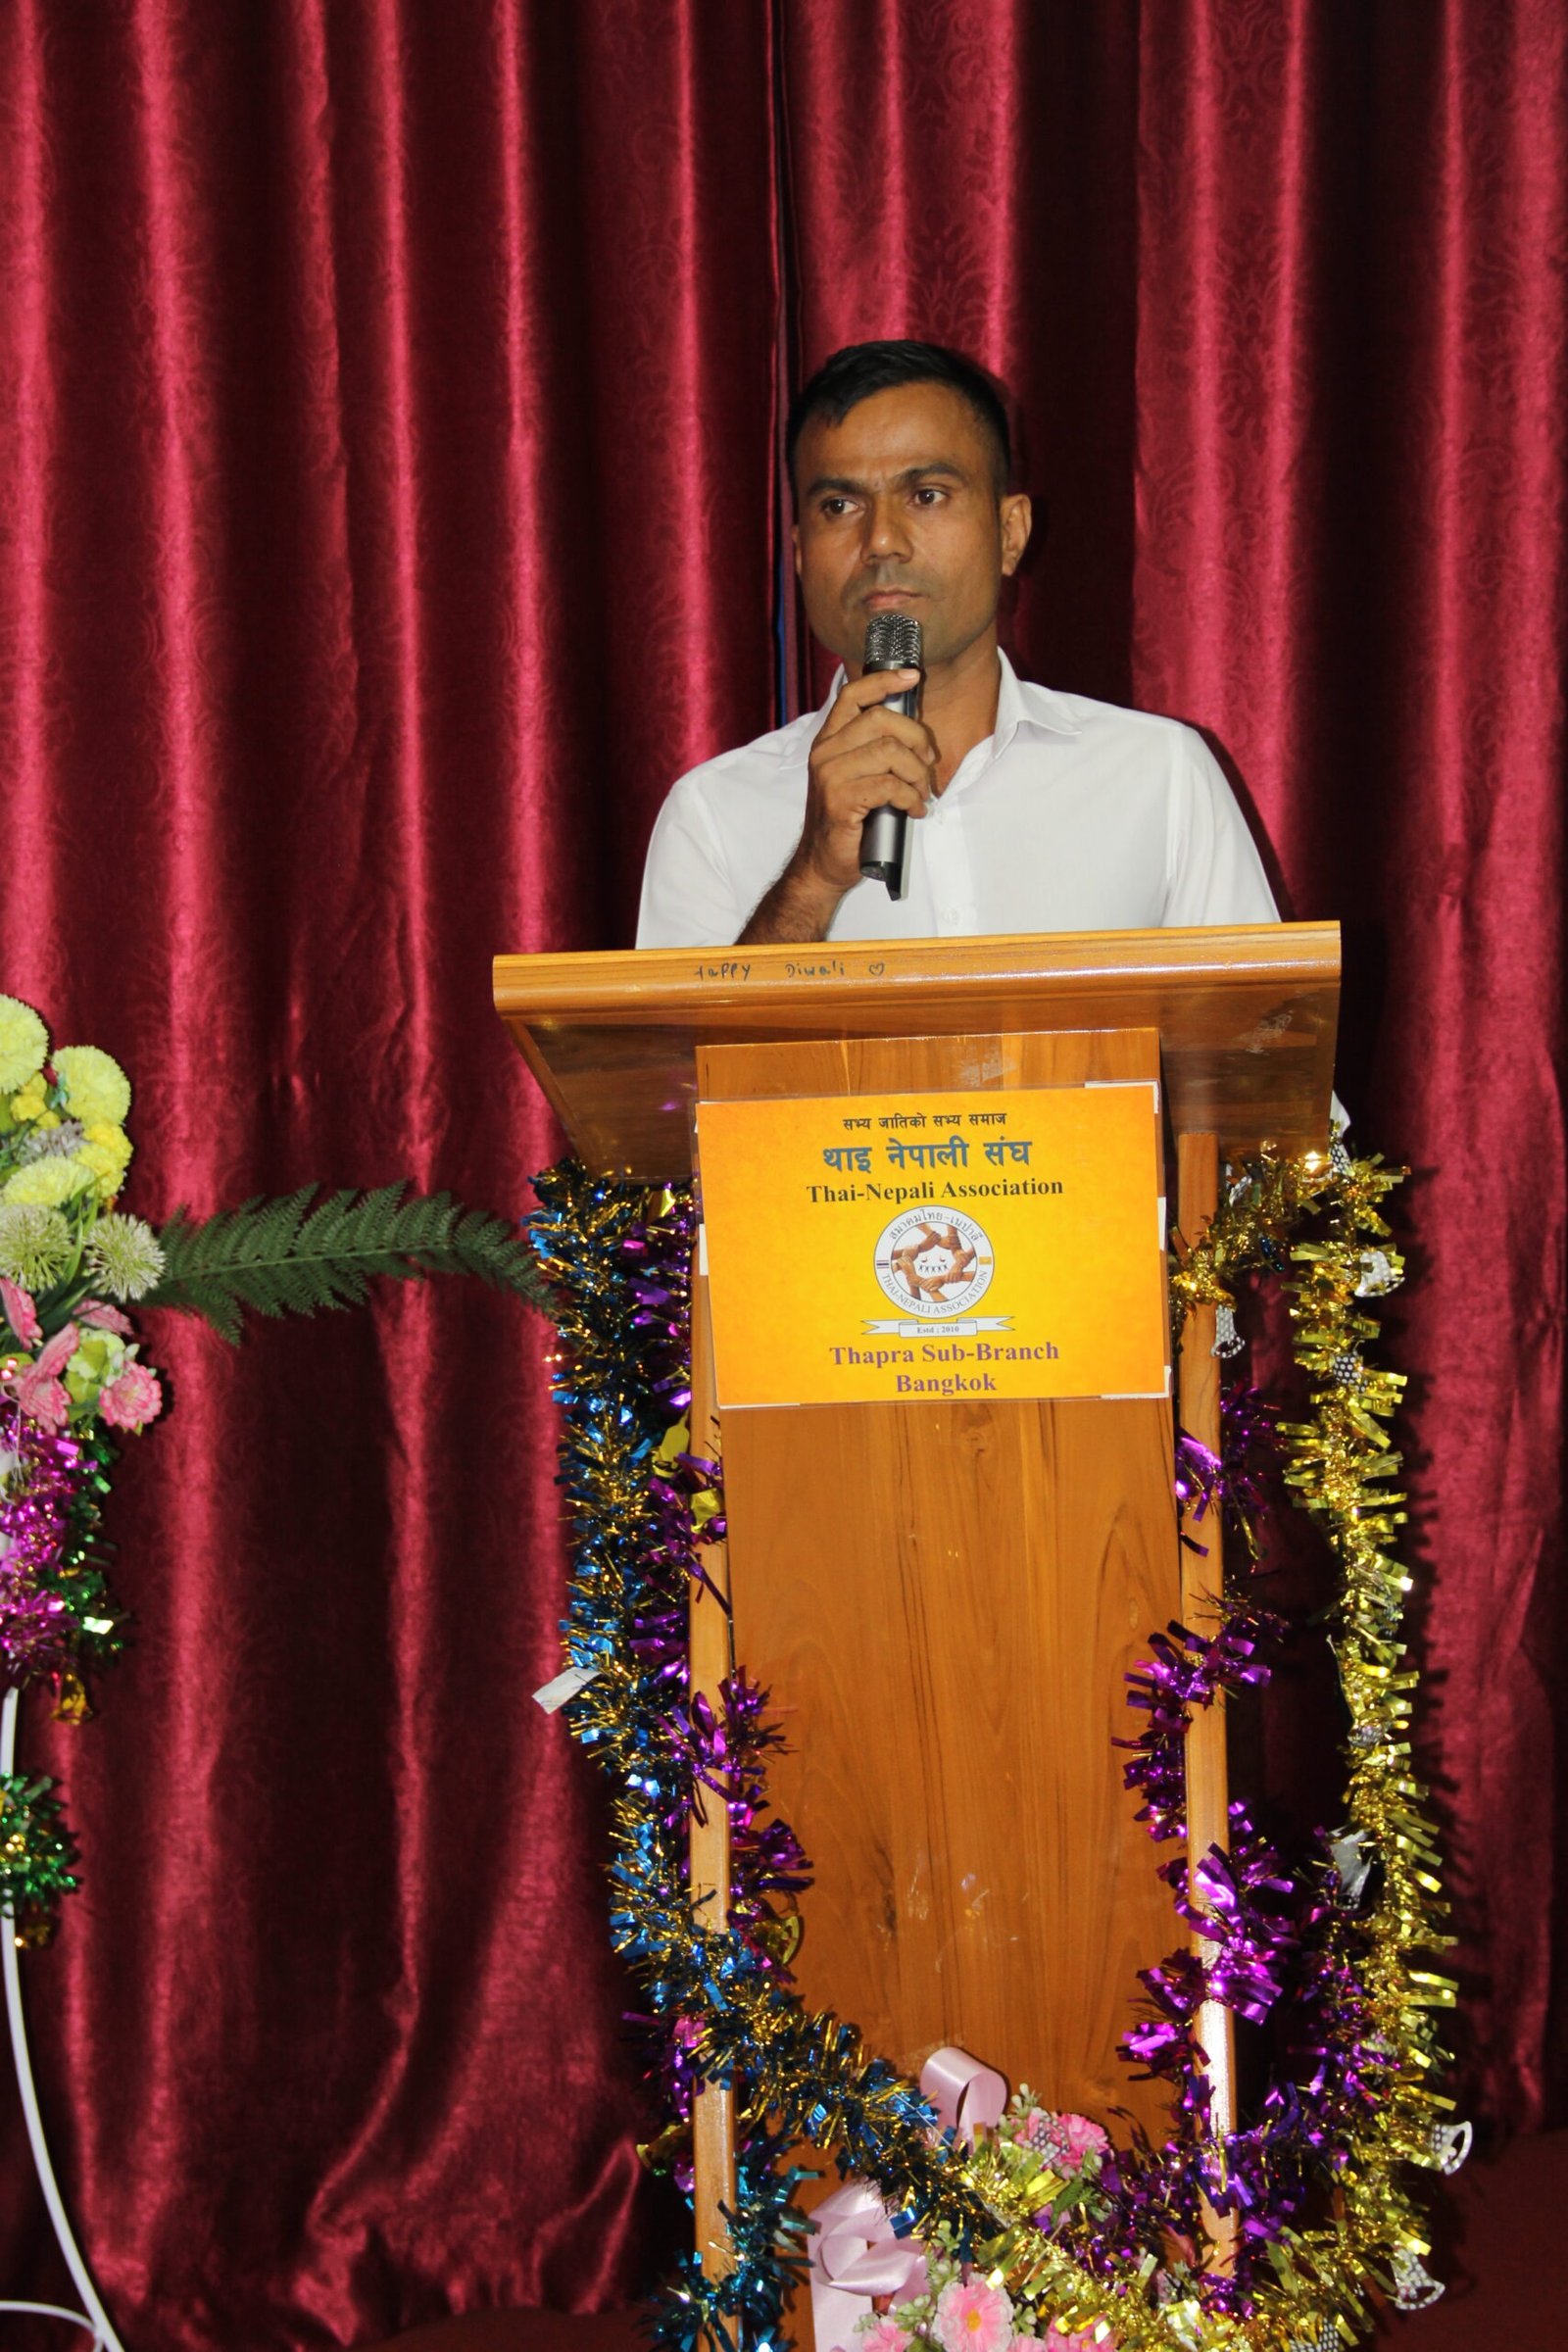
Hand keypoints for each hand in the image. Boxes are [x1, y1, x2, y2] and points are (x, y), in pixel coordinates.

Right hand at [736, 668, 937, 944]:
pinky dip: (911, 798)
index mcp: (829, 741)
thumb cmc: (848, 820)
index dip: (884, 680)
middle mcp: (825, 753)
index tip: (913, 677)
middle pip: (880, 719)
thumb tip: (917, 734)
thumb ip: (875, 750)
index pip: (853, 695)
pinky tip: (914, 810)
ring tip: (922, 793)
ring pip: (889, 752)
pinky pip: (889, 786)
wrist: (822, 864)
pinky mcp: (840, 801)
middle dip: (917, 739)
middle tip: (928, 764)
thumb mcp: (858, 776)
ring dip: (917, 774)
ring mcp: (830, 776)